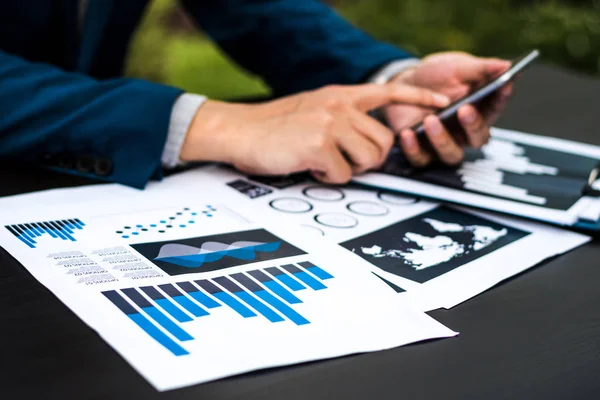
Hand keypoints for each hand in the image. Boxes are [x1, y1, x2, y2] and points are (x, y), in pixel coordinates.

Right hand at [180, 84, 449, 183]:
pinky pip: (343, 175)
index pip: (388, 92)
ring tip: (322, 162)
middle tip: (341, 161)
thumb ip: (342, 118)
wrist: (238, 130)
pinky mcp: (319, 144)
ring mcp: (331, 123)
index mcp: (340, 96)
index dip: (418, 97)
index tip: (442, 101)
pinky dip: (327, 178)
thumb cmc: (273, 127)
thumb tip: (367, 142)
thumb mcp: (313, 110)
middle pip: (384, 142)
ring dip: (348, 169)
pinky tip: (308, 166)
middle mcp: (339, 105)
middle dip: (368, 159)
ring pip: (369, 159)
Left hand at [385, 52, 512, 165]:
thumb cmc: (436, 76)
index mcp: (480, 110)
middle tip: (464, 109)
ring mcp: (444, 144)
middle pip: (478, 138)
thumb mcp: (457, 67)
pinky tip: (407, 133)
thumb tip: (506, 65)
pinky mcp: (420, 151)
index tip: (504, 84)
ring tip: (431, 119)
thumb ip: (480, 68)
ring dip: (442, 139)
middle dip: (473, 124)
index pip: (496, 107)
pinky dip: (413, 148)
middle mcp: (465, 132)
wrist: (403, 83)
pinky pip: (420, 158)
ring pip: (451, 154)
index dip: (501, 98)